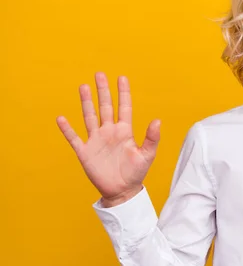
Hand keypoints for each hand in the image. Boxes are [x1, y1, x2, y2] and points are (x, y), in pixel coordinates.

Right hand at [56, 72, 160, 205]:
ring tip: (83, 86)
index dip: (123, 93)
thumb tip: (157, 120)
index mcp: (125, 131)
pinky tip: (61, 118)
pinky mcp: (85, 152)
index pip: (124, 107)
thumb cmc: (136, 173)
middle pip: (105, 107)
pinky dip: (67, 129)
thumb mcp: (147, 155)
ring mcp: (97, 140)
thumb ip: (152, 138)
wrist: (122, 191)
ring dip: (86, 102)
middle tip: (100, 74)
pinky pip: (74, 138)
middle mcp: (110, 132)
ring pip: (90, 117)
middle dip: (103, 91)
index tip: (122, 77)